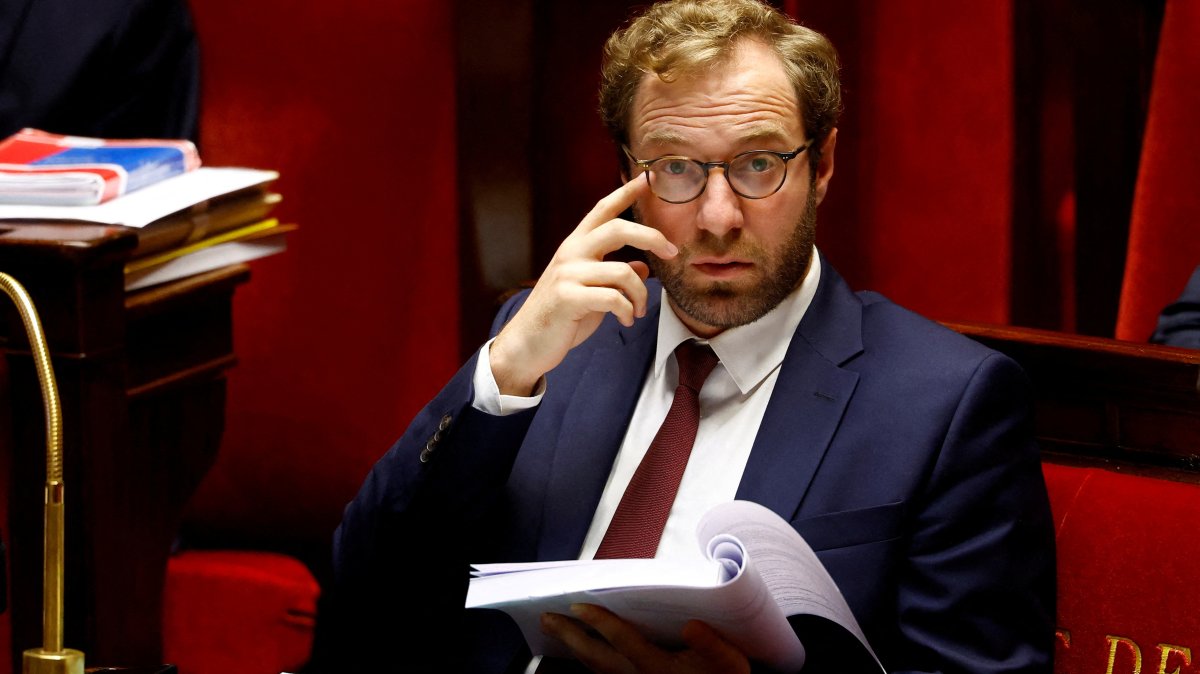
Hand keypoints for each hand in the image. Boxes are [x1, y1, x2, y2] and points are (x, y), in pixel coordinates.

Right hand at [489, 178, 677, 394]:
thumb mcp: (591, 292)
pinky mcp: (567, 298)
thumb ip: (614, 276)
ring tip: (637, 312)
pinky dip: (626, 311)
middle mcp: (571, 253)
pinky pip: (613, 298)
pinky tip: (625, 320)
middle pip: (618, 228)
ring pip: (623, 271)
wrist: (526, 344)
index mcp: (576, 246)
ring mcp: (567, 274)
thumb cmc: (560, 318)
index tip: (647, 179)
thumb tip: (643, 267)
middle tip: (673, 253)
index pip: (603, 211)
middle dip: (652, 237)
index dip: (625, 193)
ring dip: (640, 295)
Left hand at [540, 604, 750, 673]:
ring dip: (575, 648)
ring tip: (556, 628)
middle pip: (597, 658)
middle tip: (546, 618)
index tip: (577, 605)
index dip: (600, 622)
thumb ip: (712, 645)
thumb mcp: (730, 662)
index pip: (623, 641)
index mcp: (659, 669)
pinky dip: (588, 660)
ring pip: (596, 669)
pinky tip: (582, 649)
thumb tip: (692, 626)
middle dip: (570, 637)